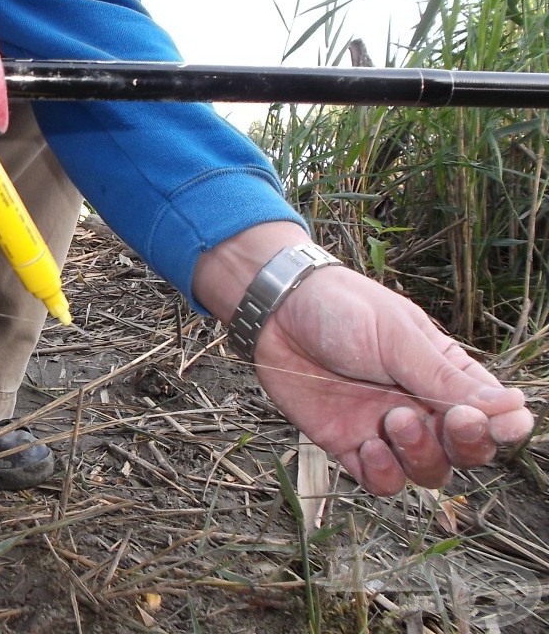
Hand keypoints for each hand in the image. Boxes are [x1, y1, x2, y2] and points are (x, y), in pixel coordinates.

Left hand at [195, 223, 533, 495]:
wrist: (277, 312)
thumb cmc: (342, 310)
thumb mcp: (398, 338)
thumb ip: (448, 380)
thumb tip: (514, 409)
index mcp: (444, 374)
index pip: (490, 415)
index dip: (500, 428)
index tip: (499, 424)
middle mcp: (421, 406)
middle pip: (465, 451)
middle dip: (466, 444)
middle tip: (453, 420)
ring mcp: (385, 429)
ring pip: (427, 472)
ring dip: (421, 456)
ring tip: (395, 419)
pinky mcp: (347, 445)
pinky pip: (380, 481)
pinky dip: (384, 474)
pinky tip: (370, 446)